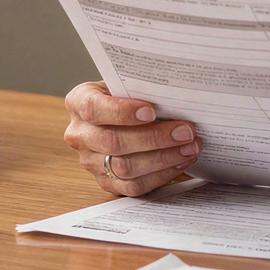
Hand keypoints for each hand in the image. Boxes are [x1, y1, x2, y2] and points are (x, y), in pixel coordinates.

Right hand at [62, 81, 200, 195]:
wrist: (117, 114)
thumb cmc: (125, 95)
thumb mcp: (125, 84)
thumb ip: (140, 89)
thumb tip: (175, 98)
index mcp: (78, 102)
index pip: (94, 109)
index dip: (122, 112)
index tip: (151, 111)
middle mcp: (79, 134)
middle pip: (113, 142)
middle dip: (154, 138)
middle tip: (186, 131)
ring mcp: (90, 162)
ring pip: (125, 167)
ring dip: (163, 158)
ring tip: (190, 147)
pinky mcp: (106, 182)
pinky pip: (133, 186)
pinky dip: (161, 175)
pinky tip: (181, 162)